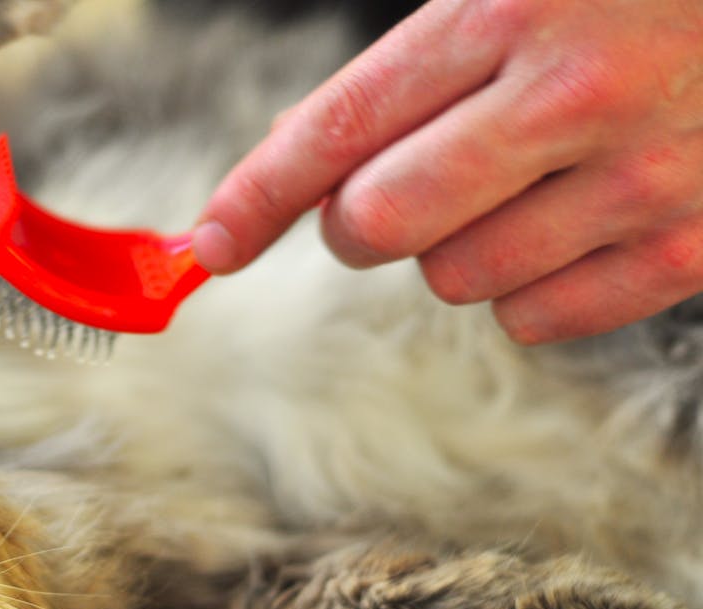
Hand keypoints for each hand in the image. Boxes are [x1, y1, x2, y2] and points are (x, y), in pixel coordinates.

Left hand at [193, 0, 702, 343]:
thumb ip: (406, 65)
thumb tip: (294, 151)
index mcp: (509, 10)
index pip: (339, 127)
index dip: (256, 196)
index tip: (211, 244)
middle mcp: (572, 97)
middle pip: (377, 226)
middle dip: (357, 222)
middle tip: (389, 195)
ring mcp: (641, 179)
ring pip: (455, 280)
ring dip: (455, 248)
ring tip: (522, 184)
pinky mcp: (690, 248)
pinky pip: (539, 319)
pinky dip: (531, 287)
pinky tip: (571, 222)